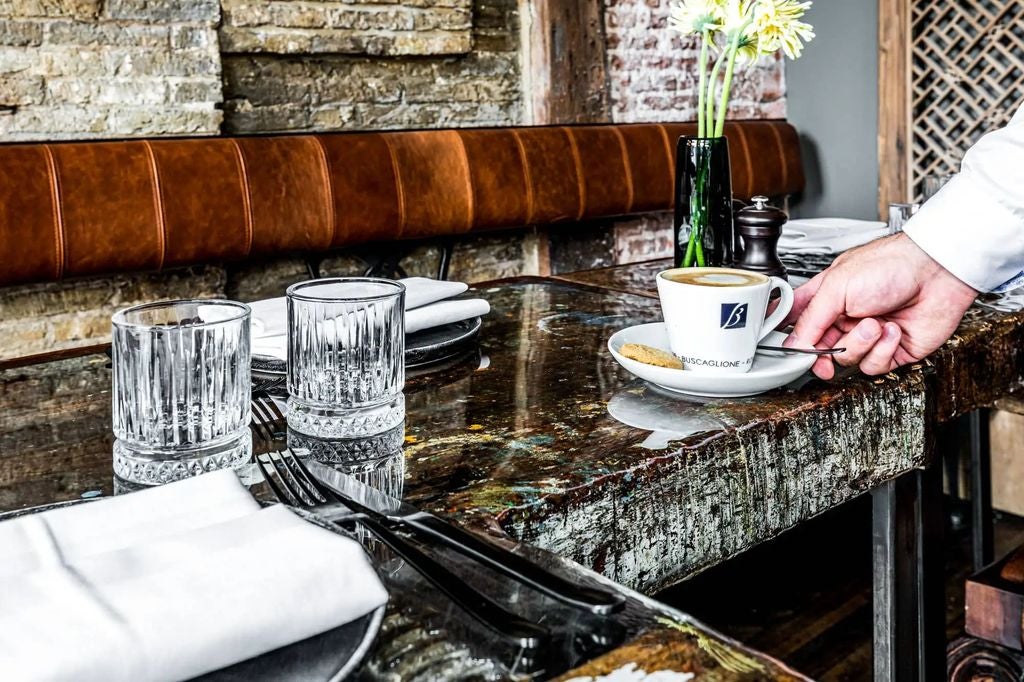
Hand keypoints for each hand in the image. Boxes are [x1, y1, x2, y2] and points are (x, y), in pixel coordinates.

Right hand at [782, 233, 978, 378]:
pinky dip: (882, 350)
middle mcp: (845, 318)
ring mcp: (868, 336)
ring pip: (846, 359)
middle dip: (825, 349)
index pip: (798, 322)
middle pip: (819, 348)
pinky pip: (874, 365)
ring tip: (875, 323)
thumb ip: (810, 319)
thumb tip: (794, 344)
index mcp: (827, 297)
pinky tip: (893, 330)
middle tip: (830, 344)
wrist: (938, 272)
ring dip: (860, 343)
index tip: (788, 348)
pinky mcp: (891, 351)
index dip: (791, 337)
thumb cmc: (891, 265)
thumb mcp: (836, 287)